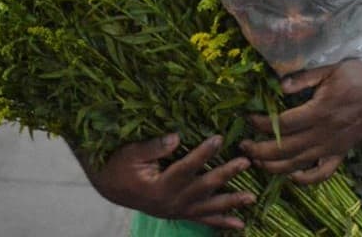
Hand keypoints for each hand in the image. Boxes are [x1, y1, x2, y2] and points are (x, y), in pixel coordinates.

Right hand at [74, 134, 254, 229]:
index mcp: (159, 186)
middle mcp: (171, 202)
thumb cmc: (119, 166)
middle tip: (245, 162)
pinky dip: (221, 222)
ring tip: (251, 198)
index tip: (220, 138)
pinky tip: (239, 224)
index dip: (203, 153)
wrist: (111, 189)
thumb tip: (177, 136)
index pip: (186, 167)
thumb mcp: (131, 153)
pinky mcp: (179, 214)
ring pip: (208, 208)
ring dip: (230, 202)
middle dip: (226, 174)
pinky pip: (203, 220)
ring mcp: (177, 211)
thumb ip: (154, 146)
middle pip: (203, 187)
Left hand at [242, 60, 361, 184]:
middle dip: (259, 150)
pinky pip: (322, 174)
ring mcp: (333, 147)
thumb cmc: (358, 76)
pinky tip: (291, 175)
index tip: (247, 118)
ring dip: (274, 167)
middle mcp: (325, 134)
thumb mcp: (330, 69)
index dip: (260, 124)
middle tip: (242, 145)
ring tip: (256, 161)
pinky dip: (305, 180)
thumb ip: (304, 78)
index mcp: (320, 111)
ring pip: (298, 165)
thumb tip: (279, 86)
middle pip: (285, 149)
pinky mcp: (341, 153)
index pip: (282, 124)